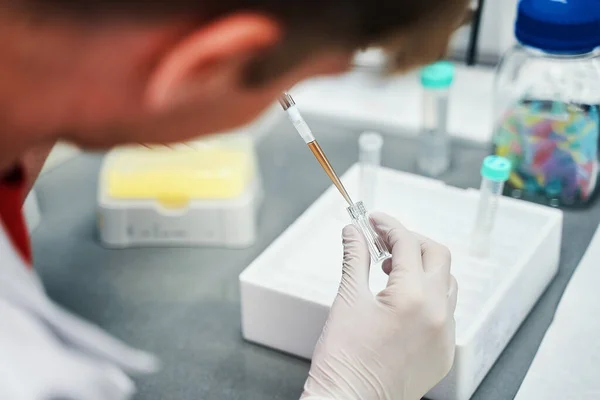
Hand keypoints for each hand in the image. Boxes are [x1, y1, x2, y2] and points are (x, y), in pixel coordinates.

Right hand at [301, 212, 457, 399]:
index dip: (388, 226)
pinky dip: (428, 298)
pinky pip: (446, 313)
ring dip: (423, 269)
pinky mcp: (443, 353)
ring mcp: (444, 336)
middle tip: (384, 242)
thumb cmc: (344, 359)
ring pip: (447, 284)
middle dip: (411, 242)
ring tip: (391, 273)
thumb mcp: (348, 300)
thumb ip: (356, 258)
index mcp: (413, 297)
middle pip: (437, 257)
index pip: (407, 244)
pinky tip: (402, 303)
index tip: (373, 221)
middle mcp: (438, 314)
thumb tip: (353, 232)